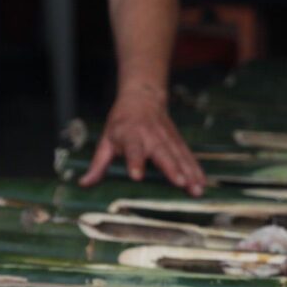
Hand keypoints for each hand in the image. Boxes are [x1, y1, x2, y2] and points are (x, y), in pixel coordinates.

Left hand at [80, 91, 204, 195]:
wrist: (143, 97)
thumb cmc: (121, 122)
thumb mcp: (106, 140)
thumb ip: (98, 164)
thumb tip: (83, 184)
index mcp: (130, 135)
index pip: (132, 149)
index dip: (134, 162)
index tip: (136, 176)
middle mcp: (151, 136)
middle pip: (163, 153)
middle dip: (172, 168)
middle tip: (180, 183)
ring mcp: (167, 138)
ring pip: (180, 156)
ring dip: (190, 172)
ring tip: (197, 189)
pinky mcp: (178, 141)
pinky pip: (188, 156)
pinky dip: (196, 169)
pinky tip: (203, 182)